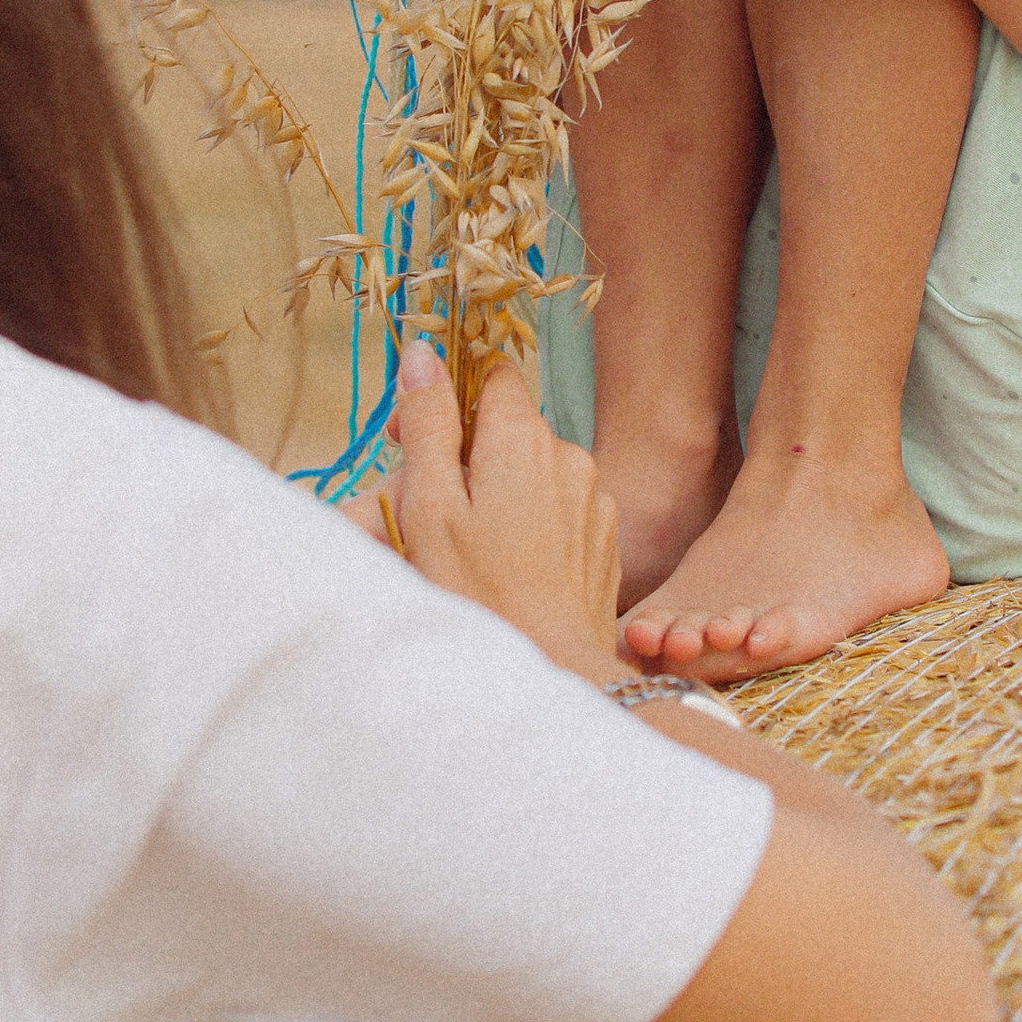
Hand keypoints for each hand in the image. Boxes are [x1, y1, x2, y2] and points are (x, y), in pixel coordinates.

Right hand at [390, 343, 622, 679]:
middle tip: (433, 510)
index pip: (491, 375)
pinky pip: (560, 510)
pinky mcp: (604, 537)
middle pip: (508, 428)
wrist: (552, 668)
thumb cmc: (478, 594)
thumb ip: (427, 423)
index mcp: (522, 438)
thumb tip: (422, 353)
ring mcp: (593, 497)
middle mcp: (568, 454)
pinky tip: (512, 569)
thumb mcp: (431, 506)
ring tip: (473, 550)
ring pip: (534, 471)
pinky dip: (533, 525)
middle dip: (469, 455)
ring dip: (501, 492)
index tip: (416, 443)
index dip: (448, 400)